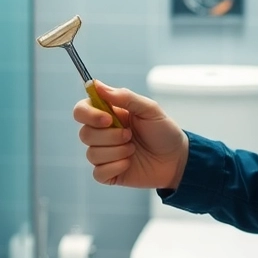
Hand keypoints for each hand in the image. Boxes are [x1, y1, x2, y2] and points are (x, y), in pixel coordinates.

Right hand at [74, 80, 189, 188]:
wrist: (176, 159)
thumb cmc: (163, 131)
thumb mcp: (149, 109)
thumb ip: (125, 97)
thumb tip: (97, 85)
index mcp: (108, 114)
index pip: (81, 110)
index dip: (89, 114)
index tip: (108, 119)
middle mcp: (102, 133)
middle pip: (84, 133)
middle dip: (110, 136)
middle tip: (130, 135)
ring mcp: (104, 154)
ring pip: (91, 154)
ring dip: (116, 151)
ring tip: (133, 149)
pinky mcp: (108, 173)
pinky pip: (98, 173)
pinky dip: (115, 167)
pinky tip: (128, 163)